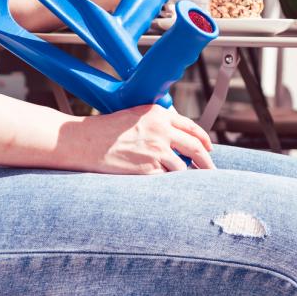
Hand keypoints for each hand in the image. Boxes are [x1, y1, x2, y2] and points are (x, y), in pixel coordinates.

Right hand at [65, 105, 214, 173]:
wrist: (85, 141)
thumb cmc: (107, 130)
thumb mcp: (136, 116)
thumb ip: (159, 122)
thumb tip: (179, 137)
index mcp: (159, 114)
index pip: (192, 128)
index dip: (204, 140)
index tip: (209, 149)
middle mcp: (161, 130)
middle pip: (195, 148)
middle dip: (206, 161)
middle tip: (211, 170)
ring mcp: (156, 150)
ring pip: (182, 167)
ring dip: (181, 174)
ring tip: (172, 177)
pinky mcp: (149, 168)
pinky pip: (166, 178)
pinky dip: (164, 181)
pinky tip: (155, 179)